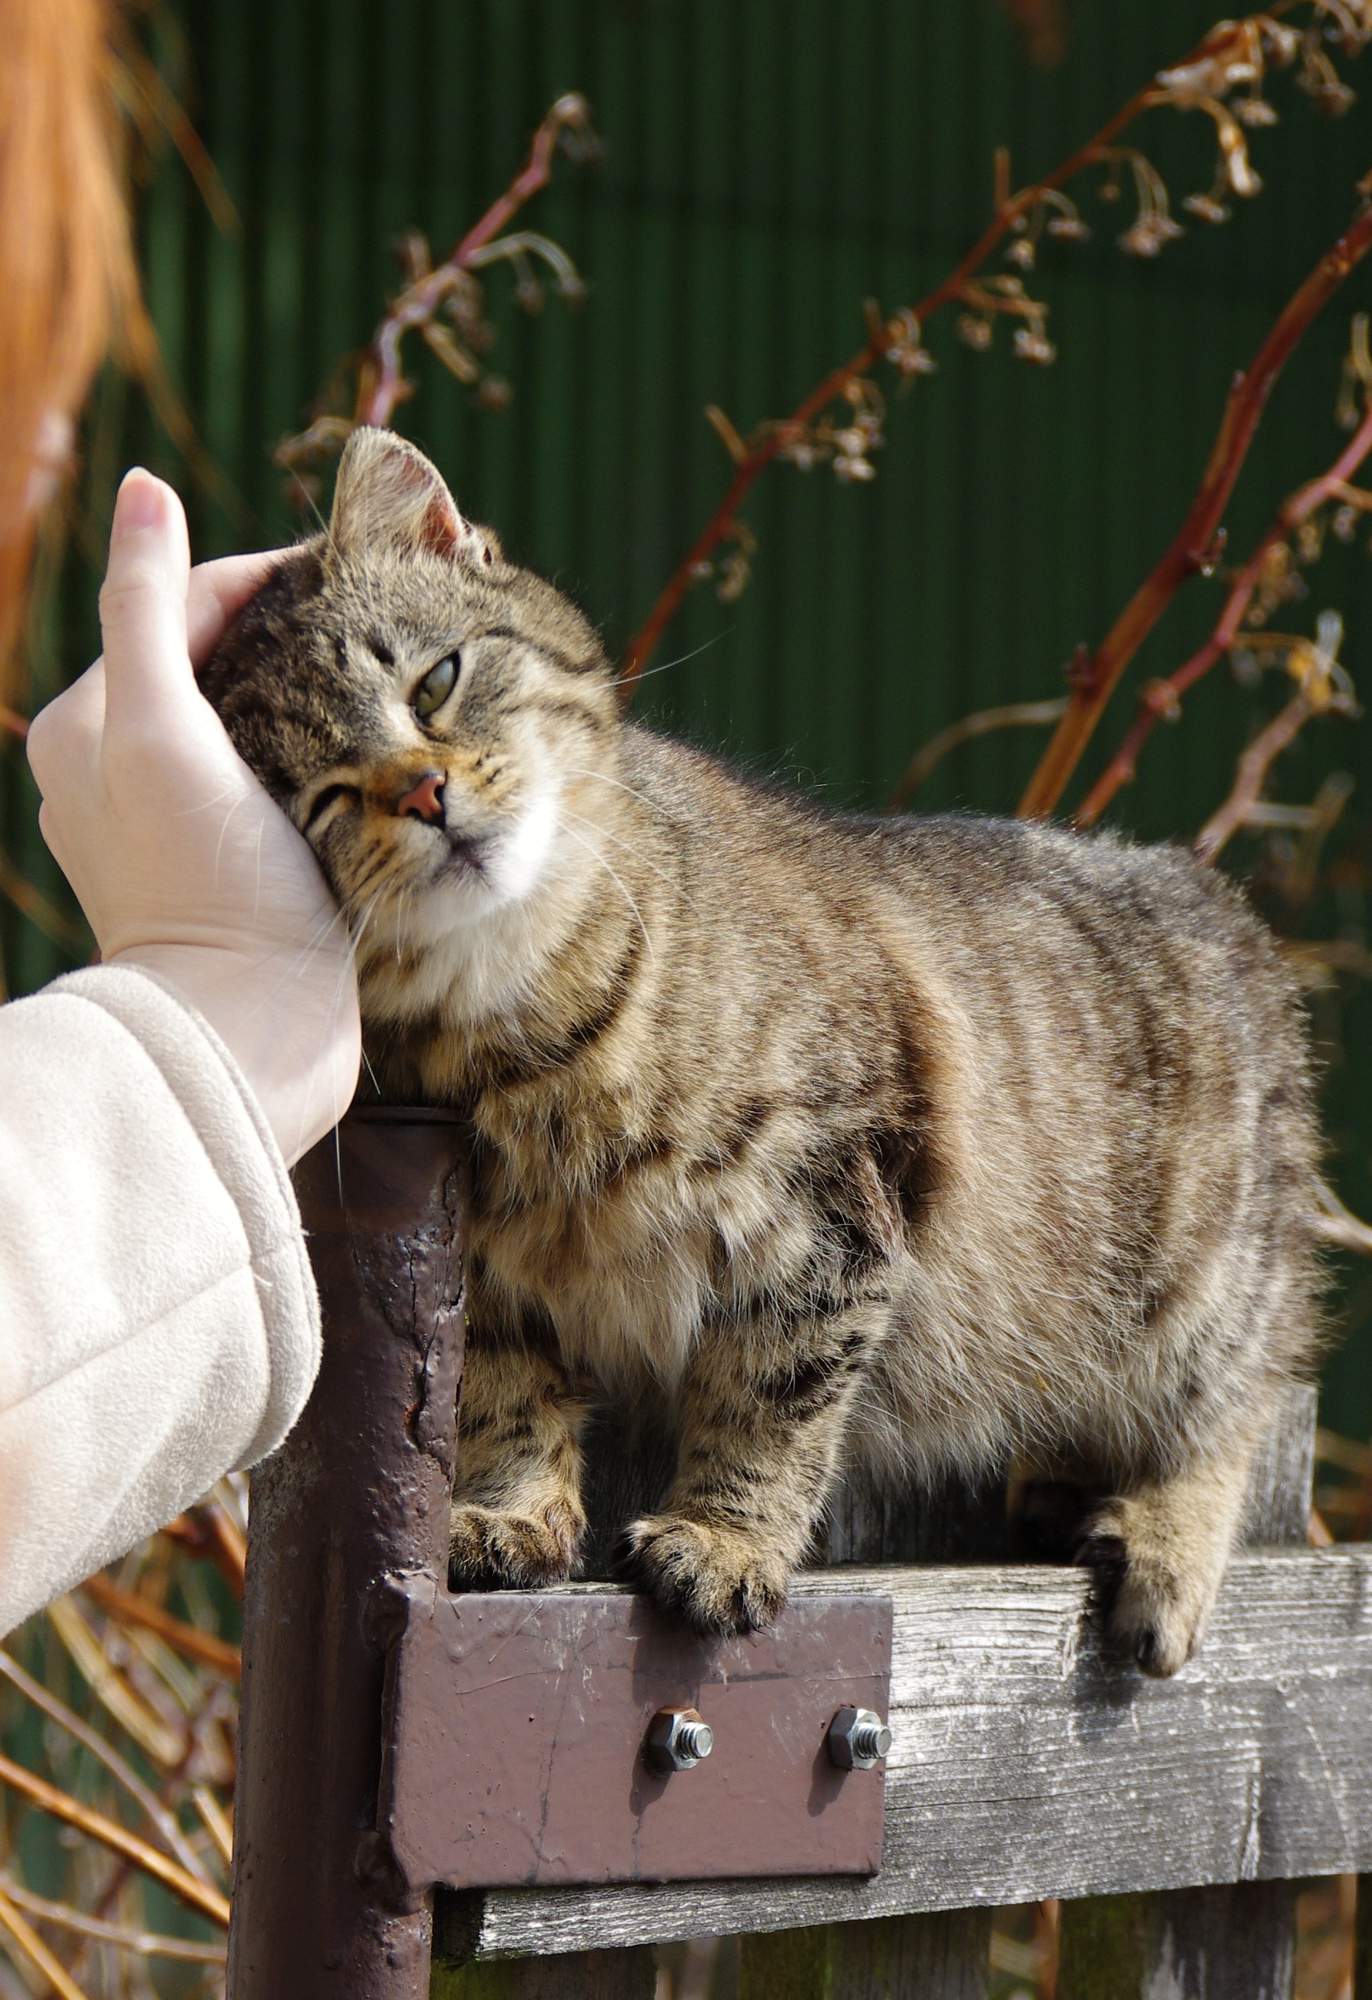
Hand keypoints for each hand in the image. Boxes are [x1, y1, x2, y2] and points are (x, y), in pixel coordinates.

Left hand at [26, 469, 360, 1164]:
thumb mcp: (157, 729)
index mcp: (88, 726)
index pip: (182, 606)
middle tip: (383, 614)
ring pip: (258, 715)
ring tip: (391, 671)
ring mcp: (189, 819)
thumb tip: (141, 486)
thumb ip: (148, 609)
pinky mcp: (244, 862)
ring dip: (317, 687)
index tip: (351, 567)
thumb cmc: (200, 883)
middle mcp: (126, 769)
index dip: (263, 575)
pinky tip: (375, 744)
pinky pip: (284, 773)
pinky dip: (324, 747)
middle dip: (295, 631)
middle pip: (221, 658)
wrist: (248, 1033)